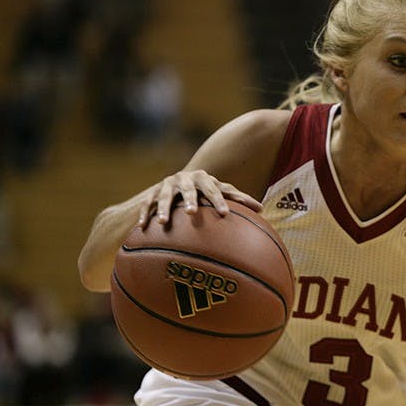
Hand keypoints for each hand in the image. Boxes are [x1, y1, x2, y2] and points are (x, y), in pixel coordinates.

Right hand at [137, 169, 261, 227]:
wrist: (177, 183)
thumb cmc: (205, 192)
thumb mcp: (219, 193)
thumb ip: (237, 199)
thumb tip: (262, 210)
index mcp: (203, 179)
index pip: (214, 189)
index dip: (219, 200)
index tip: (224, 214)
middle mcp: (184, 179)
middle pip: (188, 189)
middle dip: (189, 199)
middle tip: (192, 213)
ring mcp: (166, 185)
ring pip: (164, 196)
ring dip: (163, 208)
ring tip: (163, 223)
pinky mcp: (152, 193)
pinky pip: (146, 204)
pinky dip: (144, 214)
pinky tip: (143, 227)